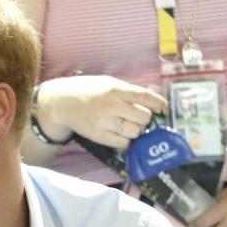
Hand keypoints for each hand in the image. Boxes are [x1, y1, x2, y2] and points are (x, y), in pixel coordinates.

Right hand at [35, 75, 167, 148]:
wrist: (62, 103)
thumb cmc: (87, 91)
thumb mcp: (108, 83)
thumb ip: (127, 91)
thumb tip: (151, 99)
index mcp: (116, 90)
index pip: (144, 97)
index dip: (158, 103)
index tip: (163, 107)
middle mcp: (112, 106)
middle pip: (143, 117)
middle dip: (144, 118)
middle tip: (138, 117)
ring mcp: (105, 122)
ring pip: (135, 131)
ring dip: (135, 129)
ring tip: (127, 125)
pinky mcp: (98, 136)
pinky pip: (122, 142)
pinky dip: (126, 140)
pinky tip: (120, 134)